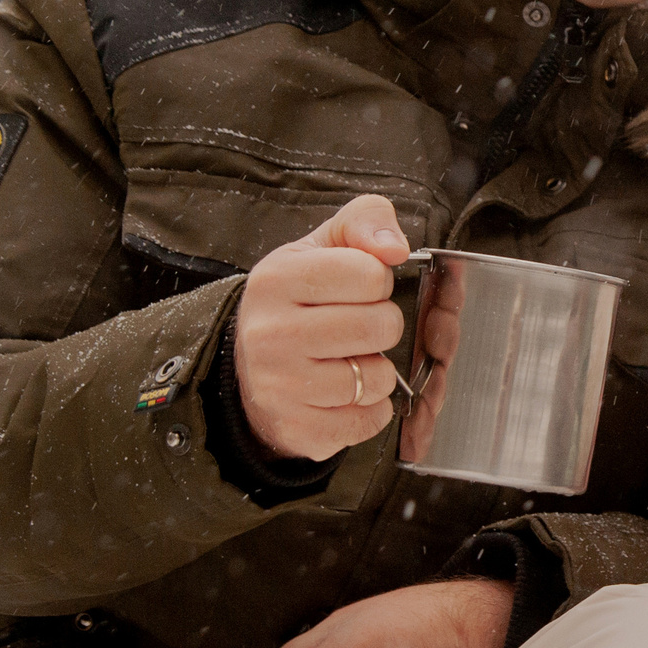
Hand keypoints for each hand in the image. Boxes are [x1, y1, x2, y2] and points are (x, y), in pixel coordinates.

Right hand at [235, 194, 410, 459]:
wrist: (253, 367)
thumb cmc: (300, 300)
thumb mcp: (325, 245)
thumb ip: (365, 221)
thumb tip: (394, 247)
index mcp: (277, 278)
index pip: (370, 273)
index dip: (377, 281)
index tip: (357, 289)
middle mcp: (270, 332)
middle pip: (380, 326)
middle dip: (384, 326)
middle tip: (359, 327)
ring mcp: (279, 385)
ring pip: (377, 377)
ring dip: (378, 370)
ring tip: (350, 360)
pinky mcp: (297, 427)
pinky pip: (369, 420)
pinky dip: (371, 408)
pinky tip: (346, 394)